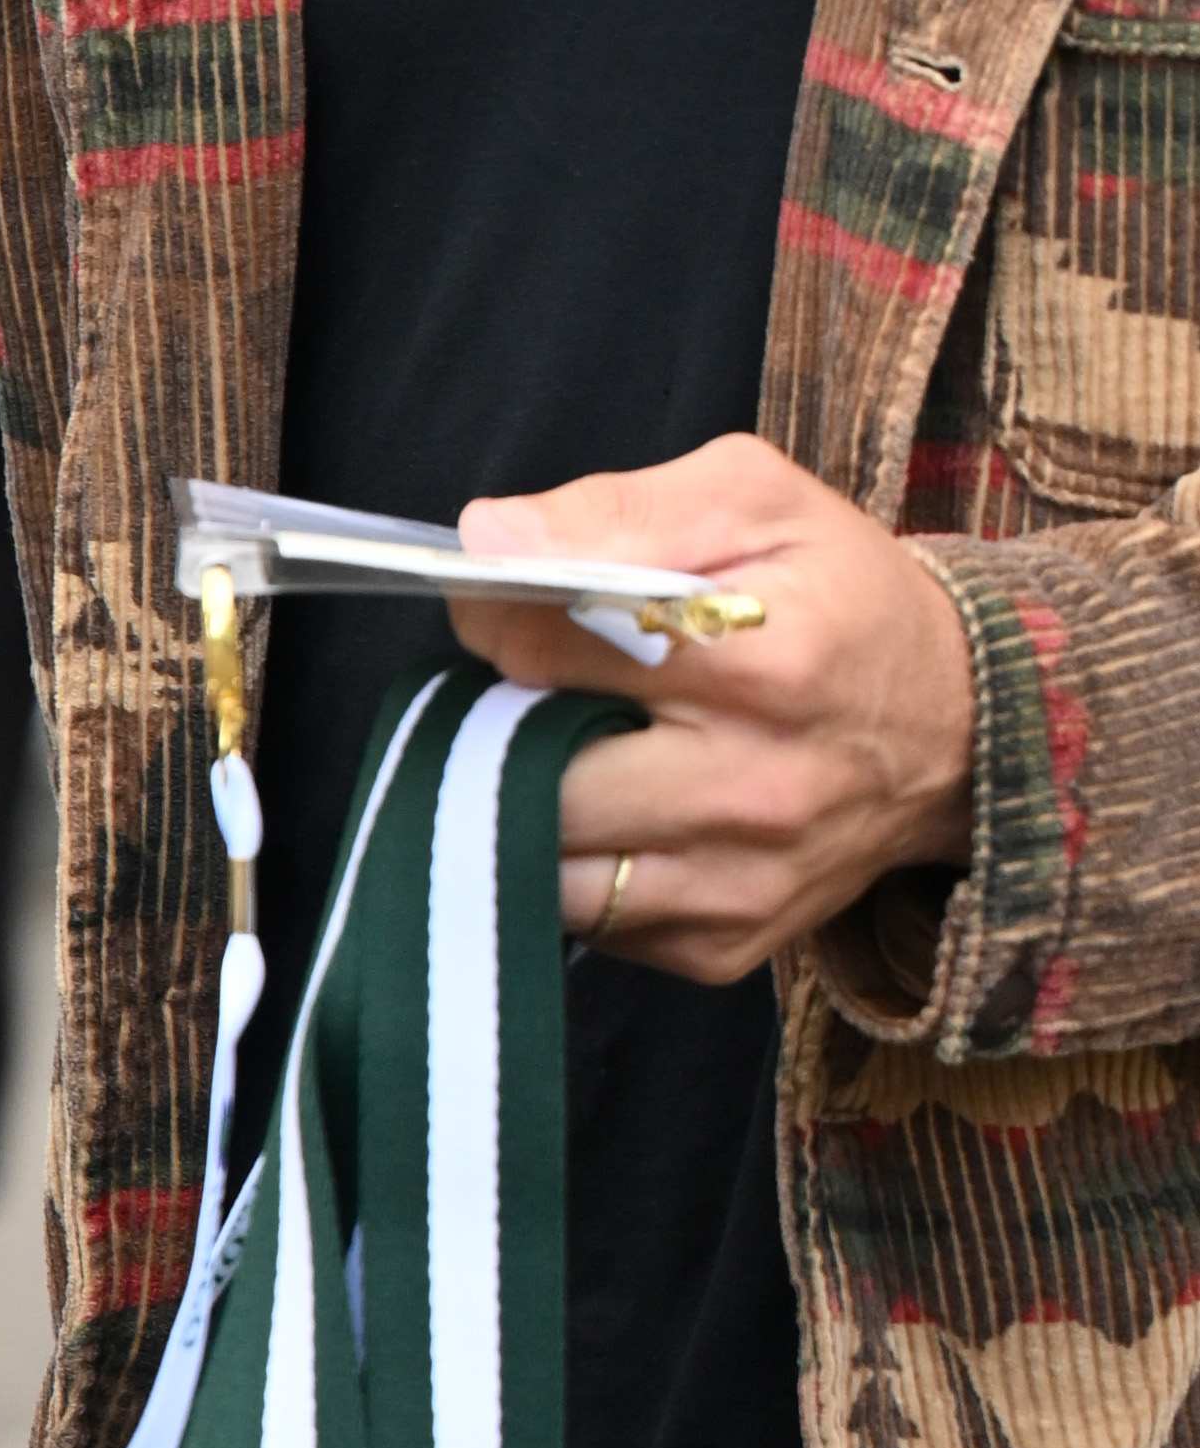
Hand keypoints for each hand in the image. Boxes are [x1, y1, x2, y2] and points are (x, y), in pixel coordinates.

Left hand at [442, 436, 974, 990]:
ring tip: (562, 748)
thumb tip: (489, 537)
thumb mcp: (757, 502)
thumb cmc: (844, 600)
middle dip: (499, 722)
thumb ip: (618, 511)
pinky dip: (573, 864)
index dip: (497, 619)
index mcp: (764, 664)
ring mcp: (737, 883)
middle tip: (528, 686)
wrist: (958, 729)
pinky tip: (615, 811)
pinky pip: (585, 919)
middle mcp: (753, 789)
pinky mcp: (720, 946)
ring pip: (540, 863)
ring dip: (520, 805)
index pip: (551, 649)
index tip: (502, 606)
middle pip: (530, 773)